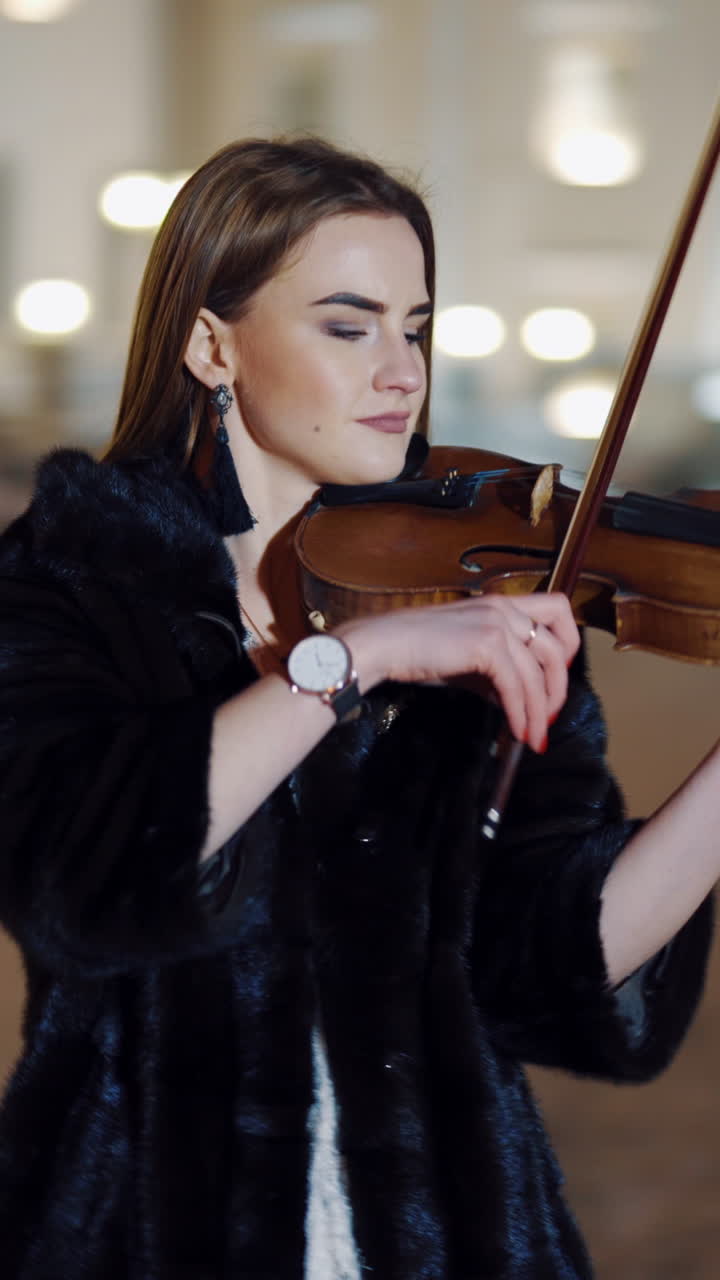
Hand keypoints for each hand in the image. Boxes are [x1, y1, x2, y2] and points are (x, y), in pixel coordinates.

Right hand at [337, 593, 579, 752]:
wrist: (383, 645)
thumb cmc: (416, 650)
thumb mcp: (466, 658)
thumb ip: (495, 673)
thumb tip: (516, 701)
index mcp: (501, 604)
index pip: (558, 610)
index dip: (567, 645)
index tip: (554, 677)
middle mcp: (504, 607)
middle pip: (558, 646)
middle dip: (558, 688)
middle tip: (547, 718)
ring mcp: (497, 623)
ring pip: (540, 671)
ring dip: (540, 710)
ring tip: (533, 737)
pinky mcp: (486, 644)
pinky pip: (516, 686)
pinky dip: (521, 713)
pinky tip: (516, 731)